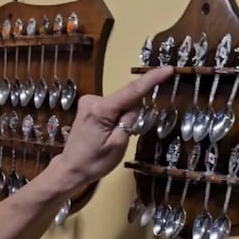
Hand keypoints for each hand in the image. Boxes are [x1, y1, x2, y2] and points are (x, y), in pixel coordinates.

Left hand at [54, 67, 174, 185]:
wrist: (70, 169)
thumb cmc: (94, 162)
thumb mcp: (118, 144)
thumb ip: (130, 121)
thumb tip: (135, 105)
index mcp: (100, 109)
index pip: (132, 91)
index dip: (152, 79)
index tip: (168, 69)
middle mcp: (92, 100)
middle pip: (126, 100)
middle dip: (132, 115)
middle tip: (121, 137)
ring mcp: (88, 102)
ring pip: (120, 104)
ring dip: (123, 118)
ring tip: (109, 138)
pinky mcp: (88, 107)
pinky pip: (112, 107)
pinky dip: (116, 117)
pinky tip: (105, 133)